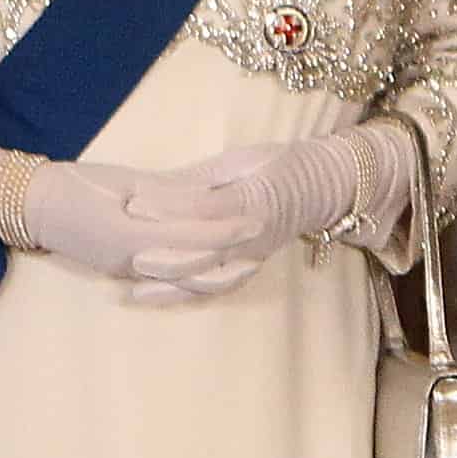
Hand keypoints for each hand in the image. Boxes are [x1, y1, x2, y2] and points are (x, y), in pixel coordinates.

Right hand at [13, 159, 241, 286]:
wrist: (30, 206)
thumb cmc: (75, 185)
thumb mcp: (125, 181)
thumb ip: (169, 193)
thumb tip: (210, 194)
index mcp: (132, 237)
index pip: (193, 238)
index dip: (228, 231)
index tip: (258, 220)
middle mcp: (132, 263)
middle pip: (193, 269)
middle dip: (231, 259)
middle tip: (264, 244)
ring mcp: (125, 272)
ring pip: (181, 282)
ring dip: (216, 276)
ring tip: (248, 264)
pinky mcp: (121, 273)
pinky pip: (165, 280)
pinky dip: (191, 277)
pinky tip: (211, 271)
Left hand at [122, 129, 398, 301]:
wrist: (326, 188)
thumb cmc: (283, 164)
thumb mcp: (244, 158)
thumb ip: (203, 176)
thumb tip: (157, 184)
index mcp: (255, 197)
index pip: (207, 206)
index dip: (169, 206)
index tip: (133, 204)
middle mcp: (256, 233)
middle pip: (208, 251)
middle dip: (167, 256)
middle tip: (130, 254)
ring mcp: (256, 255)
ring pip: (212, 278)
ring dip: (174, 286)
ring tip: (136, 289)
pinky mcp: (252, 267)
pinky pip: (220, 287)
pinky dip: (191, 297)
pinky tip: (162, 299)